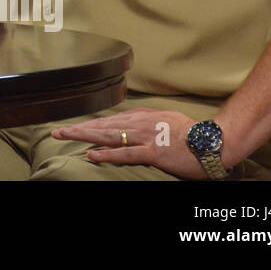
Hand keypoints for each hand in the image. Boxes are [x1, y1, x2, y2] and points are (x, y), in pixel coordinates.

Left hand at [50, 109, 210, 178]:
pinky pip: (126, 153)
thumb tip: (130, 122)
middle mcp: (140, 124)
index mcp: (142, 117)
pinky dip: (107, 154)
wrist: (212, 142)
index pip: (110, 121)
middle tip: (58, 132)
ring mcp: (145, 137)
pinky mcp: (153, 152)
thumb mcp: (165, 120)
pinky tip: (92, 154)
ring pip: (109, 136)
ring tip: (66, 137)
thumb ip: (146, 121)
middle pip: (103, 126)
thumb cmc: (191, 134)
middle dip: (79, 129)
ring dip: (85, 136)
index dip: (90, 124)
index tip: (74, 127)